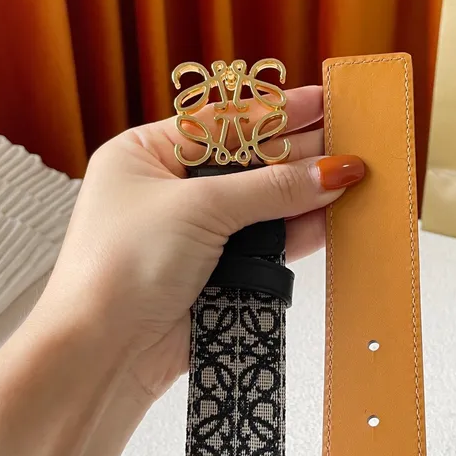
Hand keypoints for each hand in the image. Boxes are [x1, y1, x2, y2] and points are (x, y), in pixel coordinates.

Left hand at [33, 86, 364, 403]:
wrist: (104, 352)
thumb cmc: (119, 267)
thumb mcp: (197, 207)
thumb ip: (269, 189)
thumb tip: (330, 171)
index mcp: (147, 155)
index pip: (223, 123)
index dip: (277, 112)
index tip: (323, 103)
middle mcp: (171, 191)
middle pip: (248, 163)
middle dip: (299, 152)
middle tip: (350, 138)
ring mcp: (195, 235)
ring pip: (261, 207)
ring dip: (304, 195)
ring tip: (352, 177)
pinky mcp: (215, 274)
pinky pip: (266, 246)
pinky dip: (297, 234)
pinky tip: (331, 217)